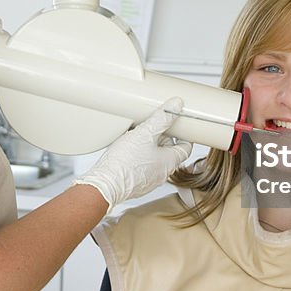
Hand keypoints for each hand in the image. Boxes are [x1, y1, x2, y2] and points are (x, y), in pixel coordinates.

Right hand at [73, 98, 192, 214]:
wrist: (104, 185)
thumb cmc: (124, 162)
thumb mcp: (145, 133)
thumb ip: (162, 118)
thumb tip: (176, 106)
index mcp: (170, 162)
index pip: (186, 147)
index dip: (183, 135)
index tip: (178, 126)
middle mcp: (162, 174)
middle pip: (169, 152)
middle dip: (162, 138)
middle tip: (154, 126)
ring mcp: (149, 181)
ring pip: (154, 159)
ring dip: (149, 148)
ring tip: (138, 136)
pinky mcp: (135, 183)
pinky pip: (142, 167)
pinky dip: (138, 158)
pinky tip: (127, 150)